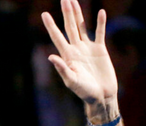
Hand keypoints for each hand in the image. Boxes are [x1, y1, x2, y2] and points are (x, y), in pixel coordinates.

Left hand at [41, 0, 117, 114]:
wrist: (101, 96)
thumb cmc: (84, 92)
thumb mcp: (71, 81)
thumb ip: (62, 69)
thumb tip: (51, 56)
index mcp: (67, 55)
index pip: (57, 37)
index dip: (51, 25)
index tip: (44, 14)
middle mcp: (76, 49)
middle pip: (69, 27)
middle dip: (66, 13)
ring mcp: (87, 48)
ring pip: (82, 26)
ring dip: (79, 14)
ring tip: (74, 1)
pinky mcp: (100, 50)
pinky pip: (99, 33)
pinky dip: (100, 23)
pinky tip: (100, 12)